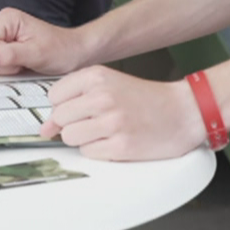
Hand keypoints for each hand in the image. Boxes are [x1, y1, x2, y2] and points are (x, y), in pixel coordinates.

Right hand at [0, 7, 88, 76]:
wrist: (76, 53)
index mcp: (6, 19)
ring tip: (26, 61)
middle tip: (24, 61)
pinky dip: (11, 69)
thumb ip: (8, 55)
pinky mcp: (8, 48)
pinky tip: (24, 65)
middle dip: (4, 64)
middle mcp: (3, 26)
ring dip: (8, 67)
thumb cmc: (61, 49)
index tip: (19, 58)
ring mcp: (5, 37)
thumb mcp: (35, 53)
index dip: (0, 59)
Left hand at [40, 66, 206, 160]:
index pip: (54, 95)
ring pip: (70, 138)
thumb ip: (76, 98)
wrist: (184, 112)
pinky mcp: (120, 146)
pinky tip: (115, 141)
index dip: (62, 106)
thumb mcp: (110, 84)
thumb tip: (45, 127)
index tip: (75, 110)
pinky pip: (88, 153)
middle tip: (94, 122)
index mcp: (97, 76)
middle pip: (60, 119)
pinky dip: (98, 151)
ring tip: (105, 131)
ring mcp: (111, 122)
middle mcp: (102, 97)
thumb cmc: (147, 99)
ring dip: (84, 139)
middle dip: (72, 124)